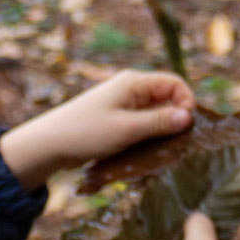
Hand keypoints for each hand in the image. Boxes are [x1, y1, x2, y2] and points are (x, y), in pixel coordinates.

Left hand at [0, 70, 195, 189]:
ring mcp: (124, 106)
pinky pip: (142, 126)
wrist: (49, 144)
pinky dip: (148, 139)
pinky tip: (147, 156)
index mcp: (134, 83)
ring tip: (162, 153)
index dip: (186, 102)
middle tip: (177, 145)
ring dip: (161, 133)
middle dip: (175, 121)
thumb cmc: (86, 132)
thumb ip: (159, 122)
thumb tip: (189, 117)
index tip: (187, 127)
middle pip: (167, 100)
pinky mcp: (118, 121)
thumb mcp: (126, 129)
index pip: (174, 83)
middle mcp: (131, 90)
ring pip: (156, 116)